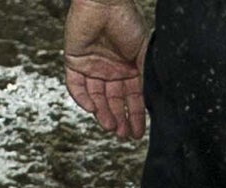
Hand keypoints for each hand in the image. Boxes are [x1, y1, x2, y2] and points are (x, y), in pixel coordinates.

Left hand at [64, 0, 147, 139]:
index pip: (132, 96)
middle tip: (122, 136)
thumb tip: (150, 99)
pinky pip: (76, 86)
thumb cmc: (127, 21)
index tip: (137, 133)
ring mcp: (92, 67)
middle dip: (119, 119)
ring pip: (96, 97)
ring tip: (110, 127)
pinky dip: (83, 98)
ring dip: (103, 113)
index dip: (134, 115)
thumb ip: (144, 74)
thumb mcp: (143, 51)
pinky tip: (93, 109)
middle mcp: (111, 69)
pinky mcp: (74, 62)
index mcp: (129, 66)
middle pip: (113, 100)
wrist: (105, 3)